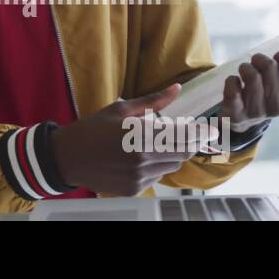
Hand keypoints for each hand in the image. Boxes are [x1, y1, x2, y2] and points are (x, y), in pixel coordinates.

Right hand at [51, 84, 204, 196]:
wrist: (67, 157)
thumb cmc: (93, 128)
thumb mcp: (121, 109)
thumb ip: (153, 101)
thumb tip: (177, 89)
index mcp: (140, 135)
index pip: (183, 136)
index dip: (201, 133)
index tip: (211, 129)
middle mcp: (142, 159)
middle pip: (183, 153)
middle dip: (190, 143)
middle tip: (193, 134)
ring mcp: (138, 177)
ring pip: (171, 166)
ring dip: (172, 154)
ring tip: (159, 143)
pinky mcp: (134, 189)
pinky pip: (156, 176)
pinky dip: (156, 165)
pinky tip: (141, 156)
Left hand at [222, 51, 278, 132]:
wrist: (245, 117)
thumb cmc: (269, 92)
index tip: (277, 56)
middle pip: (270, 67)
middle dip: (260, 58)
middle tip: (256, 61)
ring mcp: (257, 112)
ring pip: (251, 76)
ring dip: (245, 67)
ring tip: (245, 69)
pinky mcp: (236, 114)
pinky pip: (233, 90)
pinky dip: (231, 81)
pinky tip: (235, 82)